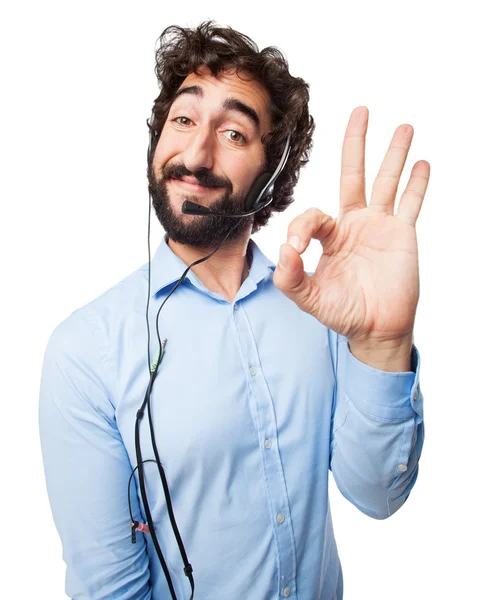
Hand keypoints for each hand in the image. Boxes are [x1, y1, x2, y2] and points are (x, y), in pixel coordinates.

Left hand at [273, 106, 429, 346]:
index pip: (313, 215)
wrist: (376, 329)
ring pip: (387, 182)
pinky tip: (421, 163)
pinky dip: (417, 185)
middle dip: (356, 143)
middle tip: (360, 111)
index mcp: (329, 237)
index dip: (302, 227)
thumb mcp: (309, 298)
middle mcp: (354, 224)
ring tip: (403, 126)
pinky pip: (411, 204)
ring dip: (394, 154)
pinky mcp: (402, 234)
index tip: (299, 248)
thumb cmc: (343, 313)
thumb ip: (290, 277)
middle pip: (353, 175)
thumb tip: (284, 250)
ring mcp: (380, 226)